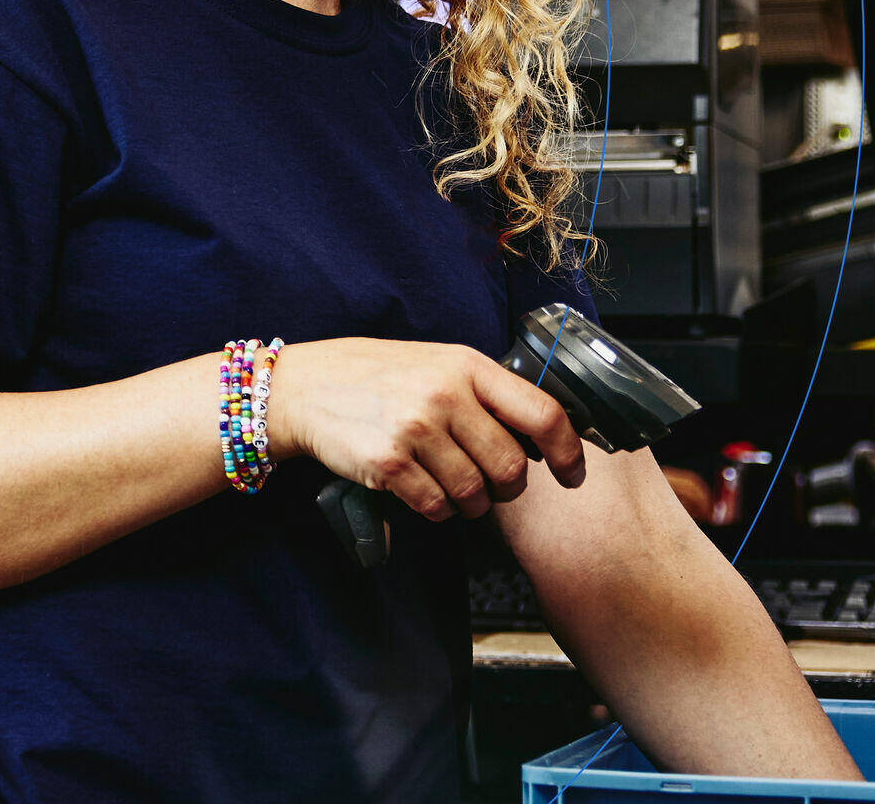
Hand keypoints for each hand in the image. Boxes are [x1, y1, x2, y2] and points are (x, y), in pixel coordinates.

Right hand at [266, 338, 585, 519]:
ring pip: (475, 493)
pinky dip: (437, 510)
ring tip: (450, 488)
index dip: (568, 451)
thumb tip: (539, 437)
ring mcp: (415, 428)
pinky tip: (422, 492)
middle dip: (506, 488)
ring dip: (470, 504)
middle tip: (490, 486)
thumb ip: (483, 393)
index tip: (570, 473)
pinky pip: (436, 507)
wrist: (303, 389)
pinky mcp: (389, 462)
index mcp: (466, 366)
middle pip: (510, 467)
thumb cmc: (376, 377)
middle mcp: (445, 394)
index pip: (542, 413)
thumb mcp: (436, 364)